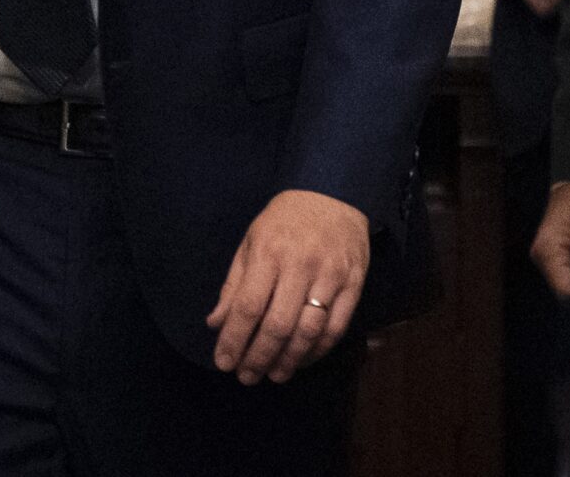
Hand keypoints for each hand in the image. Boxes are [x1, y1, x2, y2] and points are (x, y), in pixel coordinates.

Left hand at [206, 189, 370, 384]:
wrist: (333, 192)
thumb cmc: (285, 220)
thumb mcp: (251, 242)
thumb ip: (234, 285)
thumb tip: (215, 324)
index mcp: (269, 252)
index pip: (248, 306)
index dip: (234, 340)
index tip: (223, 362)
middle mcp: (300, 265)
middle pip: (278, 325)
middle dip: (259, 357)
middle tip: (247, 377)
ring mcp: (330, 276)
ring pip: (308, 332)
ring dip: (289, 361)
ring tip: (274, 375)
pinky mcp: (354, 284)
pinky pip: (336, 328)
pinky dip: (318, 351)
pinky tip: (302, 359)